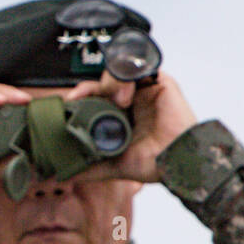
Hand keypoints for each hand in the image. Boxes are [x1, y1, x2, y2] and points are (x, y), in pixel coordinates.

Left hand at [64, 70, 197, 182]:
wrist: (177, 162)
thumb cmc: (154, 164)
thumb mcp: (114, 165)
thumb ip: (91, 167)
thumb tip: (65, 174)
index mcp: (120, 116)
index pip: (94, 97)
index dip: (80, 97)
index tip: (67, 104)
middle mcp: (132, 101)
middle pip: (103, 84)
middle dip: (89, 89)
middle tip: (80, 99)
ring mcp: (145, 91)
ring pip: (116, 74)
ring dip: (108, 84)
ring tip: (114, 102)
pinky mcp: (160, 83)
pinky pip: (139, 69)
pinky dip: (126, 78)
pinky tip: (124, 95)